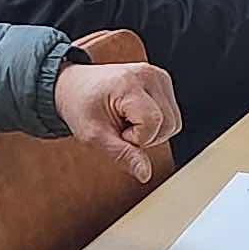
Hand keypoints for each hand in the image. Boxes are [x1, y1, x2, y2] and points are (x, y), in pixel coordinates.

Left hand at [55, 54, 181, 179]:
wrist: (75, 86)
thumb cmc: (81, 106)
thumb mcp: (94, 136)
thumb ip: (122, 155)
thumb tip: (145, 174)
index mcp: (130, 83)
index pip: (153, 123)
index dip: (135, 138)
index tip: (116, 131)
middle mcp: (149, 75)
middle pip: (169, 124)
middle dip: (146, 137)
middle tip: (120, 128)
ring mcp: (158, 76)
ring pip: (174, 122)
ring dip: (152, 132)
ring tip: (127, 122)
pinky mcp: (162, 82)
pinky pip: (171, 115)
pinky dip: (155, 123)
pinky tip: (136, 116)